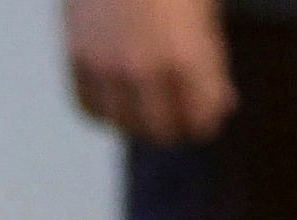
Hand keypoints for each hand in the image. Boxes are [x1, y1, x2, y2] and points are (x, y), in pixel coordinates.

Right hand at [64, 0, 233, 142]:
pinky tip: (117, 104)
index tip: (207, 115)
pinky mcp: (77, 57)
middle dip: (176, 127)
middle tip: (181, 118)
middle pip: (161, 130)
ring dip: (138, 122)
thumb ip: (211, 60)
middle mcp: (143, 69)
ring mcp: (105, 66)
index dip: (207, 119)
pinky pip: (88, 107)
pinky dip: (105, 112)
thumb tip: (220, 102)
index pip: (200, 118)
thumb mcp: (205, 11)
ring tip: (148, 110)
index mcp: (186, 55)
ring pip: (122, 124)